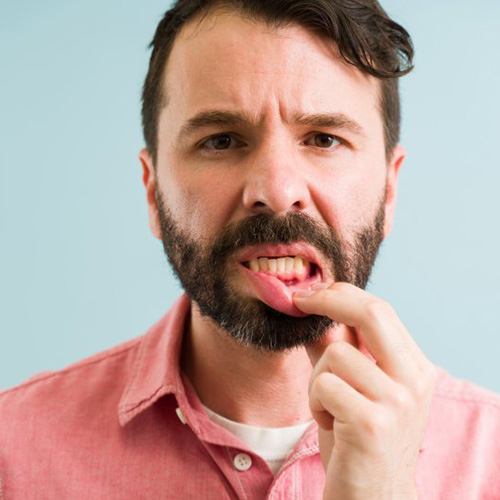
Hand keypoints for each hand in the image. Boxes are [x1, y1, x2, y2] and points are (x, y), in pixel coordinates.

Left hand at [293, 282, 436, 499]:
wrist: (373, 496)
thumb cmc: (358, 437)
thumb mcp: (353, 386)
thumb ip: (337, 348)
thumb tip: (311, 309)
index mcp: (414, 367)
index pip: (380, 310)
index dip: (340, 294)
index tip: (310, 293)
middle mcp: (414, 381)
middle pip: (371, 314)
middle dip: (328, 300)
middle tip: (299, 301)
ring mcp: (397, 403)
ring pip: (335, 354)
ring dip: (316, 379)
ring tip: (328, 407)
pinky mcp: (372, 424)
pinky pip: (324, 385)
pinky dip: (315, 402)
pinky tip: (330, 424)